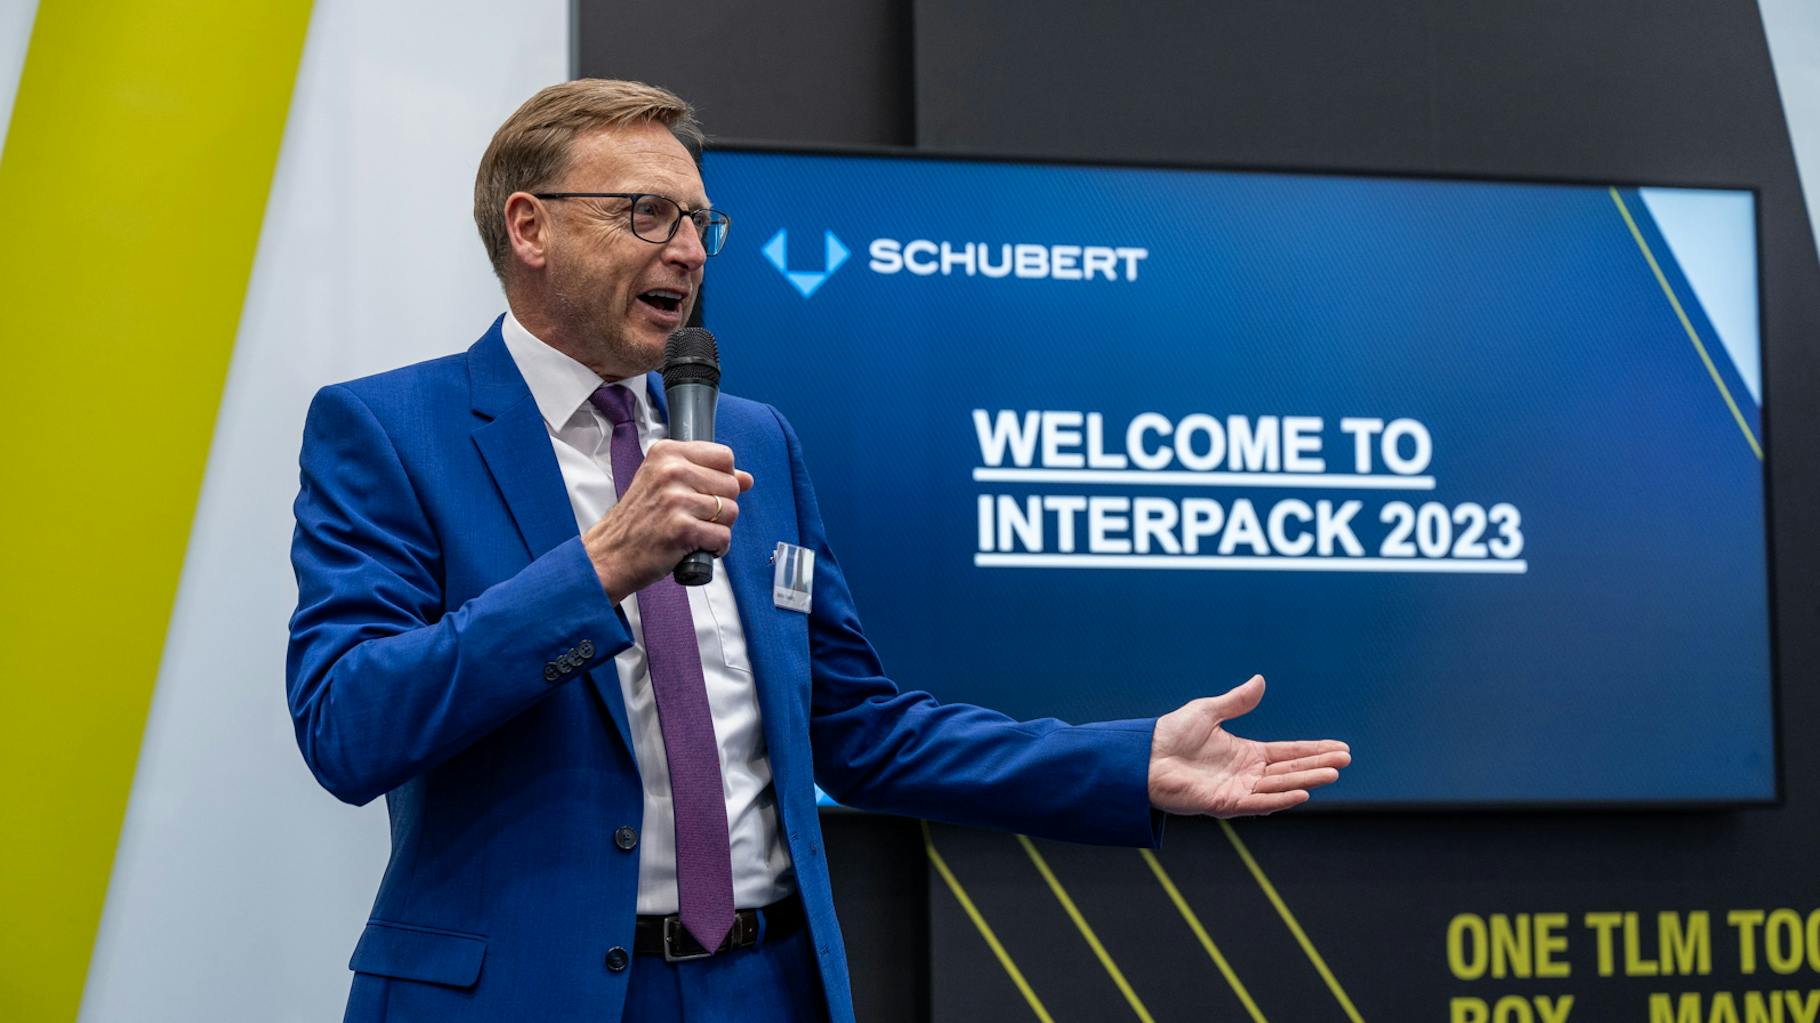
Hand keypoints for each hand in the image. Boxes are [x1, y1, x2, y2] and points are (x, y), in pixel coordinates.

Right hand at [583, 440, 753, 602]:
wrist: (610, 554)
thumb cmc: (637, 520)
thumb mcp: (663, 483)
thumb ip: (704, 474)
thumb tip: (746, 478)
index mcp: (666, 453)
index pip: (725, 456)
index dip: (723, 478)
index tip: (706, 491)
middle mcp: (671, 471)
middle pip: (732, 485)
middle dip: (722, 506)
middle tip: (696, 516)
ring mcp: (676, 499)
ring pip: (731, 512)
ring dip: (718, 528)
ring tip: (693, 531)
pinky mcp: (682, 529)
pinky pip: (723, 537)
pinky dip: (715, 548)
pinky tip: (695, 546)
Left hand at [1148, 675, 1349, 816]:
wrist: (1143, 756)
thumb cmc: (1170, 735)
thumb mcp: (1208, 712)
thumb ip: (1237, 702)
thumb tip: (1260, 680)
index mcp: (1246, 754)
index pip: (1288, 753)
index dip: (1314, 750)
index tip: (1341, 748)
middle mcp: (1247, 774)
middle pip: (1290, 770)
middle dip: (1318, 765)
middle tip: (1346, 760)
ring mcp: (1237, 790)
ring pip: (1280, 786)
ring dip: (1307, 780)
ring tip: (1333, 773)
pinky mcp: (1223, 803)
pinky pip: (1257, 803)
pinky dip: (1280, 798)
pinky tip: (1302, 792)